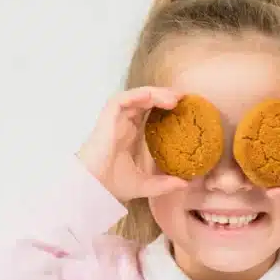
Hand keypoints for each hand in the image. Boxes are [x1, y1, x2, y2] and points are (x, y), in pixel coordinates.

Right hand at [77, 87, 188, 203]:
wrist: (93, 186)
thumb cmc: (112, 185)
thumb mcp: (145, 185)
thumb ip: (164, 184)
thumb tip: (185, 183)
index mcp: (132, 135)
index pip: (151, 114)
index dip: (167, 109)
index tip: (186, 110)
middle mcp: (125, 124)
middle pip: (146, 102)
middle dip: (165, 96)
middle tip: (183, 98)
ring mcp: (116, 119)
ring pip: (137, 97)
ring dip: (155, 93)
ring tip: (174, 98)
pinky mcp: (107, 117)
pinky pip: (122, 99)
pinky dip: (137, 95)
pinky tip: (152, 96)